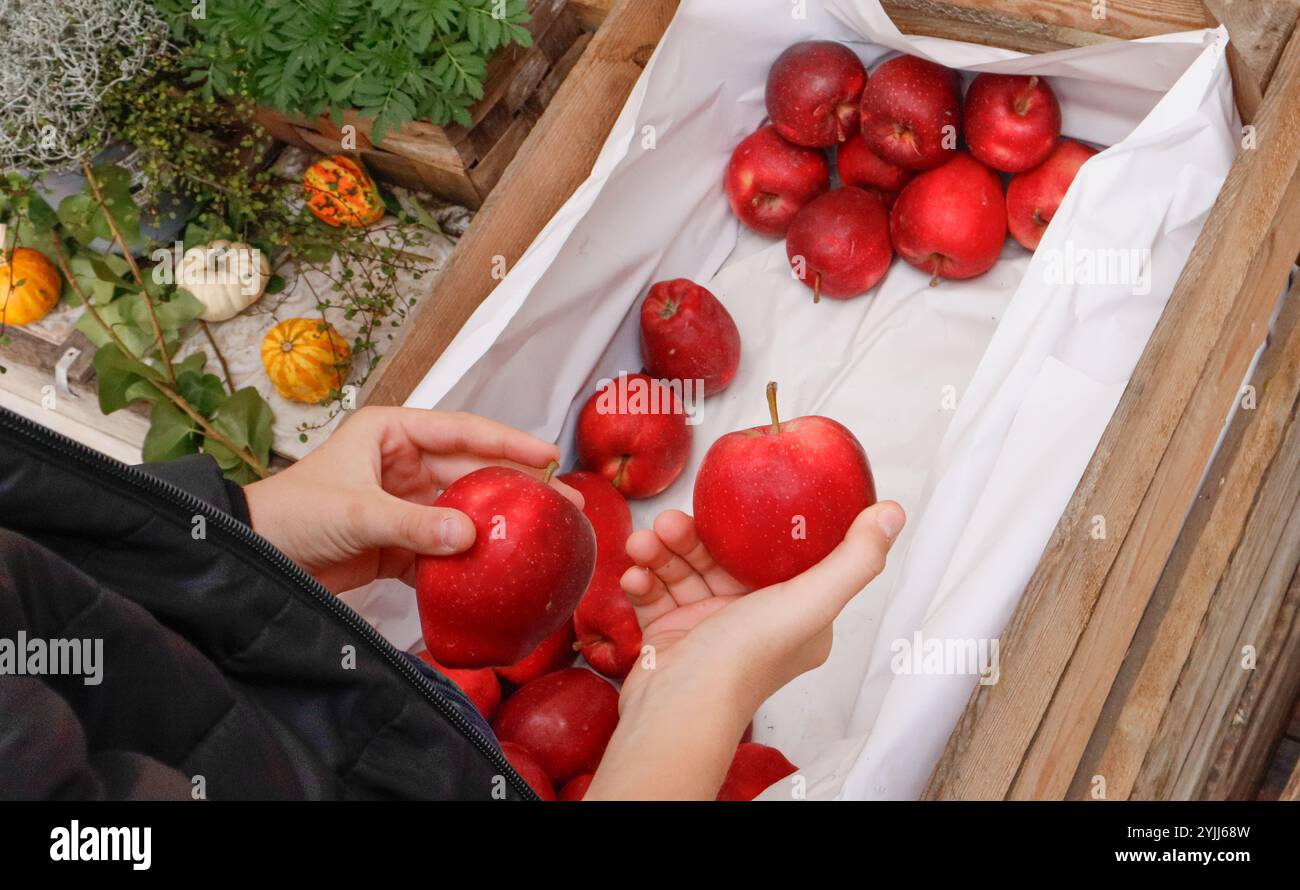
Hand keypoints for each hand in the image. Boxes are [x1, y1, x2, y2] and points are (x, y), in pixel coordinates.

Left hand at [243, 406, 579, 592]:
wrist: (251, 560)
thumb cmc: (289, 515)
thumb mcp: (354, 512)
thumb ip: (413, 525)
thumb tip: (470, 537)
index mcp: (390, 433)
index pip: (461, 431)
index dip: (507, 441)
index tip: (548, 455)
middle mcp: (402, 463)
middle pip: (471, 471)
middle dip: (515, 486)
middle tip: (562, 502)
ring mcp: (403, 504)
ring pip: (462, 511)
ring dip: (497, 525)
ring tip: (543, 537)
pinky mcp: (399, 543)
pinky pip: (443, 547)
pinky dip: (467, 559)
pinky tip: (499, 568)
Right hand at [585, 501, 904, 799]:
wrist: (678, 710)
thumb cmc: (745, 663)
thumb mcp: (811, 601)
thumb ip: (855, 557)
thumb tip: (892, 514)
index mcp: (797, 614)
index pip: (776, 553)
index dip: (751, 525)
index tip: (728, 504)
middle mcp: (756, 620)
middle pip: (722, 556)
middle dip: (691, 536)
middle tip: (671, 524)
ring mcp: (710, 627)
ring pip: (684, 570)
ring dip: (660, 552)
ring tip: (645, 544)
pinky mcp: (672, 634)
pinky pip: (657, 594)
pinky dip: (643, 581)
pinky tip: (636, 577)